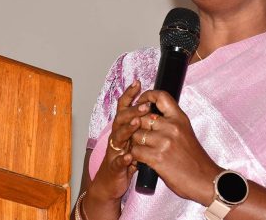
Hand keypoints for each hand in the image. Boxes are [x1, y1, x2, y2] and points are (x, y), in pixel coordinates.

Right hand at [88, 80, 150, 201]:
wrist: (110, 182)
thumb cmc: (126, 158)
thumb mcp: (134, 139)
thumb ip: (141, 126)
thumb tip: (155, 109)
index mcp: (123, 127)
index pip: (124, 107)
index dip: (130, 94)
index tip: (138, 82)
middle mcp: (116, 136)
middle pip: (121, 118)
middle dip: (132, 110)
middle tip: (145, 105)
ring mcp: (114, 151)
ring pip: (117, 137)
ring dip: (127, 129)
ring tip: (137, 123)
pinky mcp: (114, 167)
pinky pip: (117, 162)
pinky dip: (123, 158)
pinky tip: (129, 156)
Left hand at [130, 90, 221, 204]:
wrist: (204, 179)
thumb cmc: (194, 159)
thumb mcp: (185, 132)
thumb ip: (170, 122)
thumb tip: (151, 115)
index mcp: (180, 118)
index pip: (161, 96)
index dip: (147, 96)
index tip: (141, 102)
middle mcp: (172, 127)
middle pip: (142, 117)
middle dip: (136, 125)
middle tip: (138, 133)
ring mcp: (164, 142)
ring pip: (136, 134)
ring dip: (135, 142)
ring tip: (142, 149)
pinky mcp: (157, 157)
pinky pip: (136, 150)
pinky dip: (136, 156)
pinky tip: (142, 159)